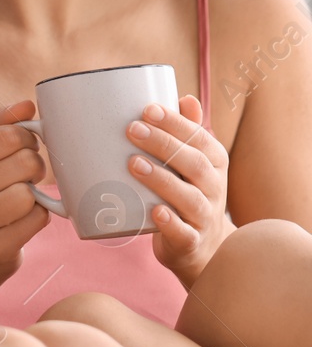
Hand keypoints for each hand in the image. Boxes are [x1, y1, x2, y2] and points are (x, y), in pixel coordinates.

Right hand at [0, 100, 50, 277]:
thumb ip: (1, 131)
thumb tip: (26, 103)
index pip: (7, 135)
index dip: (28, 139)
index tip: (26, 148)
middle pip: (23, 162)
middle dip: (35, 167)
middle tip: (30, 176)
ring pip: (29, 193)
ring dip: (37, 196)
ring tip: (26, 199)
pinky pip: (36, 219)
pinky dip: (39, 217)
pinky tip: (25, 220)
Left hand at [126, 94, 233, 287]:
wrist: (201, 248)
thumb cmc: (188, 193)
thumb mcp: (192, 163)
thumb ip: (188, 132)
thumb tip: (185, 98)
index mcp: (214, 164)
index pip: (199, 139)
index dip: (175, 123)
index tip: (147, 109)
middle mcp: (214, 188)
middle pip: (193, 163)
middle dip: (163, 144)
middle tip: (132, 129)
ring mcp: (204, 216)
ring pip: (188, 197)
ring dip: (161, 179)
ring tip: (133, 163)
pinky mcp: (190, 242)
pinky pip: (183, 232)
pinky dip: (170, 223)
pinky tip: (154, 211)